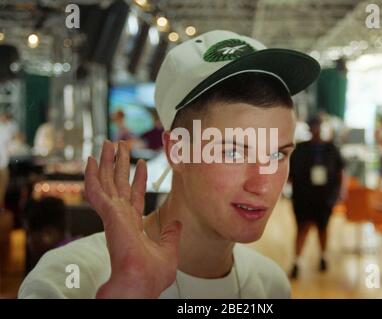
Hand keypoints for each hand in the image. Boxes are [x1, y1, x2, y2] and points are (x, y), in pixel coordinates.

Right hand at [84, 140, 181, 297]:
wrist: (142, 282)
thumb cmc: (153, 273)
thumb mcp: (168, 248)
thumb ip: (171, 234)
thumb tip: (177, 223)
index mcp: (133, 224)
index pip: (135, 195)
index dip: (138, 178)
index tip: (141, 163)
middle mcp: (121, 216)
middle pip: (118, 183)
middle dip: (119, 163)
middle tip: (119, 144)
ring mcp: (113, 214)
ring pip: (106, 181)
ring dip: (106, 162)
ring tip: (107, 143)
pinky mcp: (108, 213)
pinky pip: (95, 190)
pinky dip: (91, 174)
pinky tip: (90, 159)